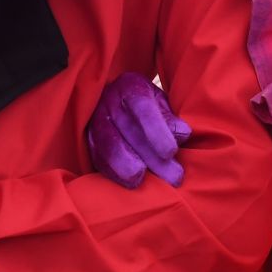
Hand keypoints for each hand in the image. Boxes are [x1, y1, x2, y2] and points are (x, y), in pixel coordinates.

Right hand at [86, 73, 192, 187]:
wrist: (116, 101)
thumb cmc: (147, 105)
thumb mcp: (161, 103)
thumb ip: (170, 117)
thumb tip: (182, 133)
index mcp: (130, 86)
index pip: (143, 107)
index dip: (157, 130)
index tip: (171, 152)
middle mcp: (109, 100)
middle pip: (128, 130)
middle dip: (151, 157)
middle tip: (173, 177)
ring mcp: (96, 120)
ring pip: (109, 146)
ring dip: (128, 168)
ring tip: (145, 182)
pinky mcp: (89, 141)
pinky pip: (99, 159)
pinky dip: (115, 174)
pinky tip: (132, 184)